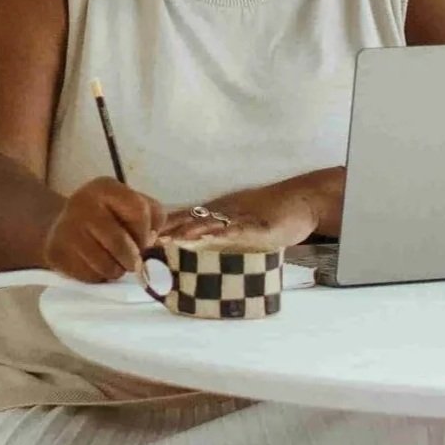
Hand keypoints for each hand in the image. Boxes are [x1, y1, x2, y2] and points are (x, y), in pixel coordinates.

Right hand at [43, 177, 162, 281]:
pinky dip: (99, 276)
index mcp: (105, 187)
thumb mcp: (129, 204)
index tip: (144, 240)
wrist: (59, 227)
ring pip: (108, 265)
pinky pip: (91, 276)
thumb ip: (152, 217)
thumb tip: (159, 242)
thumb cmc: (106, 217)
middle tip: (131, 260)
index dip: (147, 232)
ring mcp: (67, 228)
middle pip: (123, 243)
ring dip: (117, 270)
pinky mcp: (56, 252)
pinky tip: (93, 264)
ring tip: (112, 261)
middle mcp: (83, 203)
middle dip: (133, 258)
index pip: (139, 211)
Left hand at [163, 181, 321, 250]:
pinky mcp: (260, 226)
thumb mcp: (238, 224)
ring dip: (192, 232)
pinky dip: (226, 233)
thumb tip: (192, 243)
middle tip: (149, 241)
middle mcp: (225, 213)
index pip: (185, 220)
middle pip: (193, 221)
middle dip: (171, 231)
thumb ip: (217, 232)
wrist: (301, 201)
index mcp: (218, 214)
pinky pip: (241, 229)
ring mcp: (242, 218)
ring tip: (173, 240)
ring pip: (213, 224)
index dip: (165, 229)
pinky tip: (213, 238)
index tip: (143, 239)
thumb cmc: (270, 214)